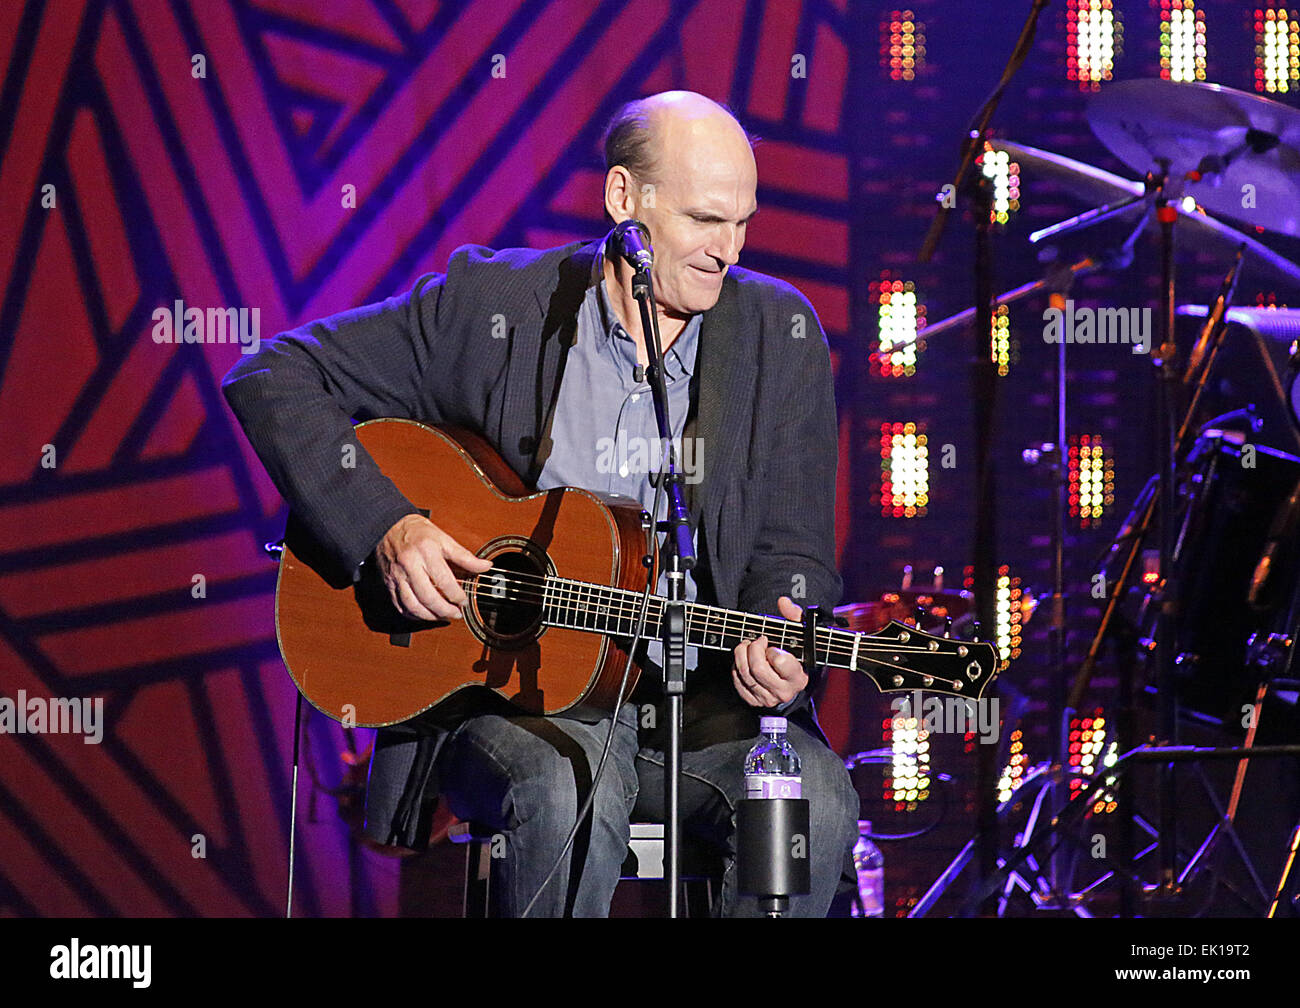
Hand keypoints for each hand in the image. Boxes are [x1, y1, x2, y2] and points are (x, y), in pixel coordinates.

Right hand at [374, 513, 491, 620]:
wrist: (388, 527)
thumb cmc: (418, 533)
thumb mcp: (444, 539)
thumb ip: (465, 556)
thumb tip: (485, 566)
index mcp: (426, 551)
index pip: (444, 580)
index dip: (456, 595)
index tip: (463, 600)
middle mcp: (410, 565)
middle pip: (428, 597)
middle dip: (445, 611)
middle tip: (456, 614)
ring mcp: (397, 576)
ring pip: (412, 605)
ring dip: (430, 616)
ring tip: (442, 617)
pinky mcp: (389, 583)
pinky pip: (400, 606)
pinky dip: (413, 615)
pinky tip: (425, 614)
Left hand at [731, 596, 807, 707]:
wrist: (791, 680)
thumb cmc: (795, 654)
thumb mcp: (800, 634)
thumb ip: (794, 616)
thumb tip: (783, 602)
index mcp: (797, 677)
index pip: (779, 661)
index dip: (772, 650)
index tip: (772, 645)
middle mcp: (783, 691)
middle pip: (758, 669)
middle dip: (752, 649)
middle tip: (756, 641)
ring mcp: (767, 698)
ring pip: (745, 674)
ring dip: (741, 655)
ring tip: (747, 646)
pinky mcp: (754, 700)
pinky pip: (738, 682)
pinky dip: (736, 668)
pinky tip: (743, 660)